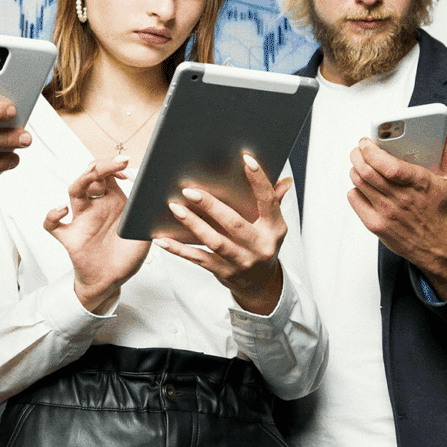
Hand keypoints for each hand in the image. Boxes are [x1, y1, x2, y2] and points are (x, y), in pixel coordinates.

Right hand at [44, 157, 150, 310]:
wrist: (111, 281)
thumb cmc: (126, 256)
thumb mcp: (144, 233)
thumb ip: (148, 217)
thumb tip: (157, 200)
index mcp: (113, 202)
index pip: (108, 174)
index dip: (115, 167)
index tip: (126, 167)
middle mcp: (96, 206)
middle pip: (91, 176)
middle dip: (102, 166)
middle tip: (118, 164)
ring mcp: (81, 220)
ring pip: (74, 191)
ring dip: (82, 180)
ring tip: (92, 175)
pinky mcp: (70, 237)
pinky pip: (53, 224)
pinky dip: (53, 215)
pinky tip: (62, 211)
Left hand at [153, 154, 290, 314]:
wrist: (261, 286)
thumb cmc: (262, 247)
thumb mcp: (273, 227)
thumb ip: (274, 202)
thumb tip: (283, 180)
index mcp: (274, 229)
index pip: (268, 200)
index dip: (259, 180)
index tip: (246, 160)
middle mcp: (259, 246)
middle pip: (234, 223)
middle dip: (211, 205)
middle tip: (190, 190)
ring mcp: (241, 261)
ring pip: (214, 241)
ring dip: (193, 224)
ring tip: (175, 208)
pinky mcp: (223, 272)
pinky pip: (198, 259)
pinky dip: (179, 249)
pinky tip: (163, 240)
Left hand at [348, 124, 446, 299]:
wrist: (436, 246)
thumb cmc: (440, 211)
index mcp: (418, 183)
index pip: (388, 166)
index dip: (371, 151)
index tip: (367, 142)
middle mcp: (400, 198)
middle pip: (366, 171)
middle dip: (358, 155)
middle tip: (359, 150)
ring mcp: (386, 212)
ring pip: (359, 183)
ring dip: (355, 169)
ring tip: (359, 164)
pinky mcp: (375, 224)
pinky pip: (355, 200)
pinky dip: (354, 188)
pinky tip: (362, 186)